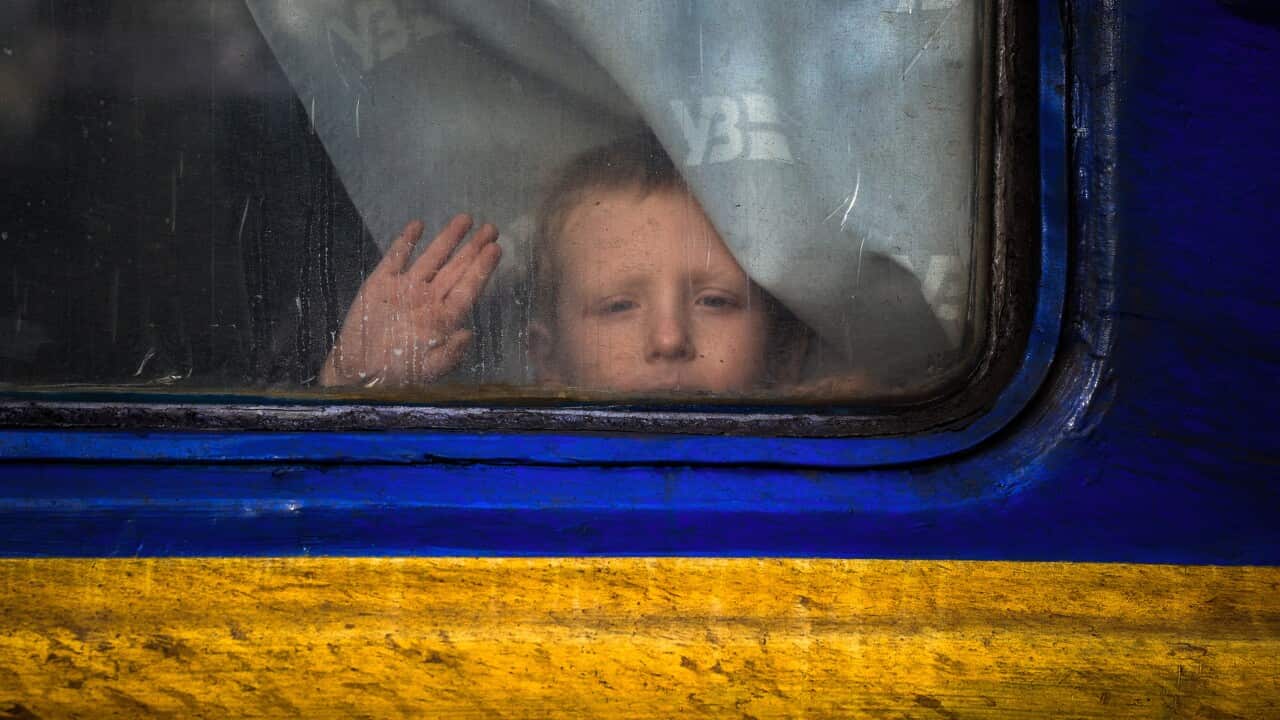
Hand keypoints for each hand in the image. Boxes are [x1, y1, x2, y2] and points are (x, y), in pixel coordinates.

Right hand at [320, 214, 500, 387]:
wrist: (358, 373)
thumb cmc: (397, 376)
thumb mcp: (428, 372)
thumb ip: (450, 355)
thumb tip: (469, 334)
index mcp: (443, 319)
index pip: (469, 288)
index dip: (482, 268)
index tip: (496, 249)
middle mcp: (428, 299)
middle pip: (456, 269)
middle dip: (473, 249)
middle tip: (492, 228)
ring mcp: (406, 289)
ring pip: (432, 258)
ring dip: (447, 239)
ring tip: (465, 219)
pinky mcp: (381, 284)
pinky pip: (396, 257)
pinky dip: (406, 242)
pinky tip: (418, 225)